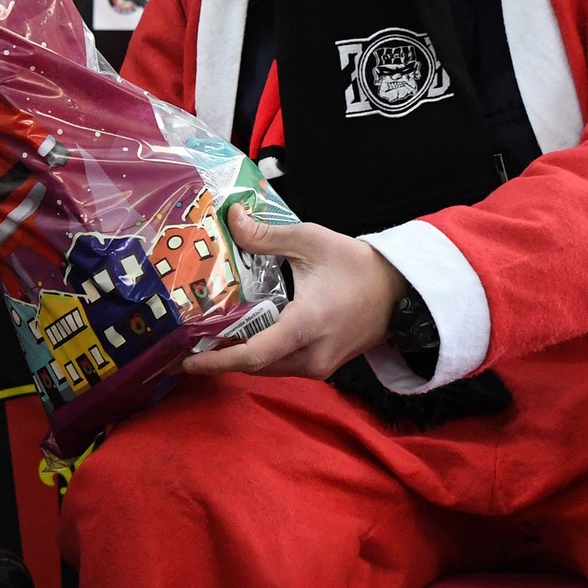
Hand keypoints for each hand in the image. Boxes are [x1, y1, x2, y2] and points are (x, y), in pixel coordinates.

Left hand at [181, 205, 408, 380]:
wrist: (400, 291)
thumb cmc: (357, 265)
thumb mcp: (311, 241)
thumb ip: (267, 236)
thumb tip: (232, 219)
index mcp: (306, 325)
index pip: (254, 354)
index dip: (217, 360)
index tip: (187, 360)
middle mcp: (311, 355)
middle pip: (255, 365)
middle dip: (221, 358)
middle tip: (188, 344)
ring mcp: (319, 366)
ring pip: (268, 369)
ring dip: (240, 357)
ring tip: (209, 340)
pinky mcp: (323, 367)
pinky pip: (283, 366)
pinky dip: (260, 355)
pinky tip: (242, 337)